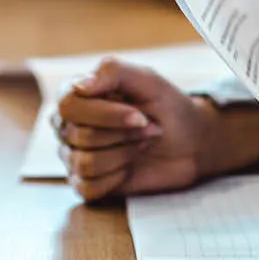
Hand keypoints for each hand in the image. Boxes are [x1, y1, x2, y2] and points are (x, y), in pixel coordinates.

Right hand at [55, 60, 258, 201]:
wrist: (190, 142)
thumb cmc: (166, 107)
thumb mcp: (146, 80)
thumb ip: (112, 72)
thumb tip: (78, 86)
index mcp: (76, 96)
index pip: (68, 106)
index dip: (105, 114)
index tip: (140, 115)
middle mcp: (68, 126)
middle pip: (80, 136)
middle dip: (124, 134)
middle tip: (149, 127)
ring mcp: (74, 156)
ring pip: (85, 163)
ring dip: (124, 154)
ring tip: (142, 143)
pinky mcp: (87, 184)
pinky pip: (89, 188)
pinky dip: (117, 177)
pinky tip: (129, 167)